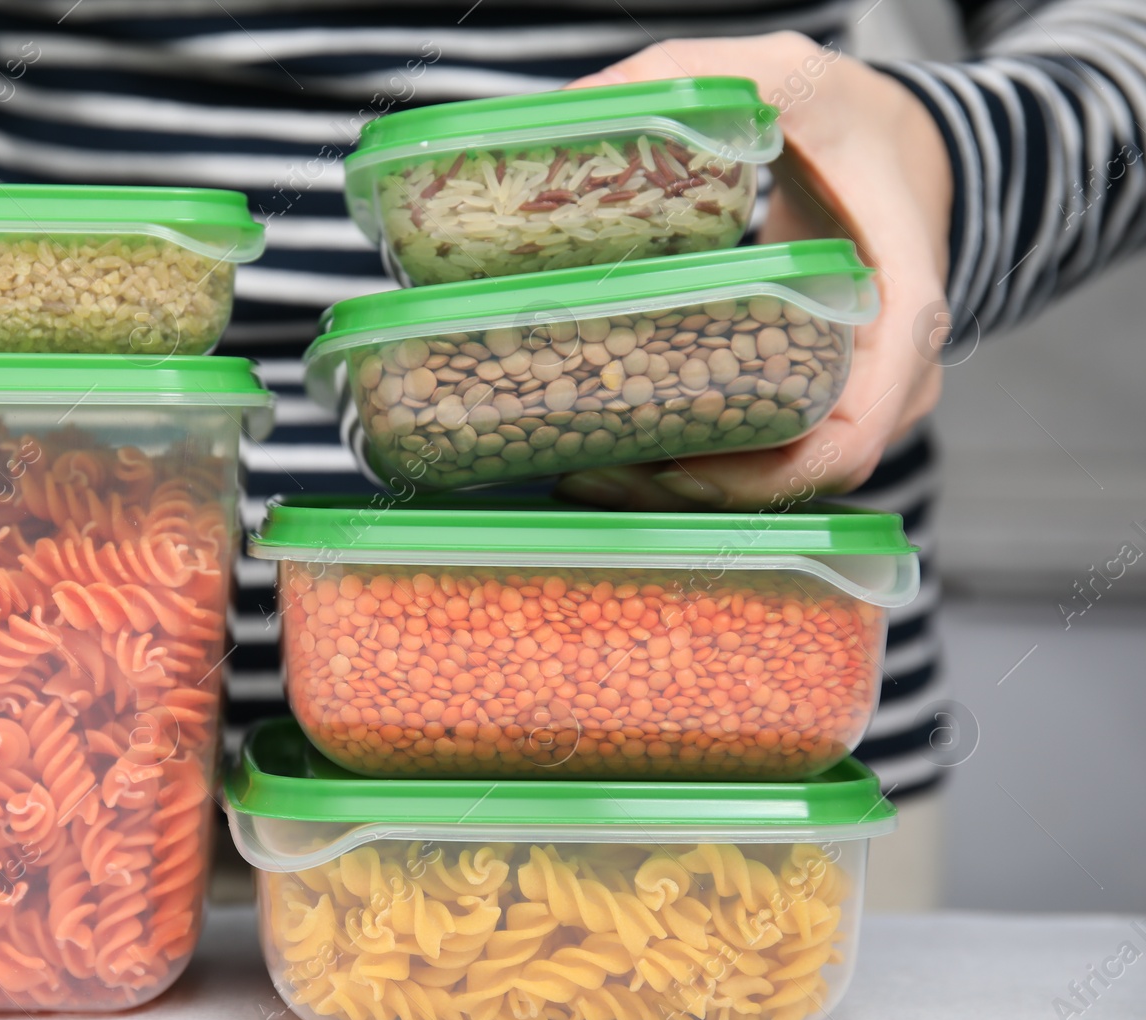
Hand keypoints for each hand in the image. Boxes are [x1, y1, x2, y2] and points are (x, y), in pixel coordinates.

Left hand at [557, 32, 951, 509]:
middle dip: (704, 490)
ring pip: (789, 478)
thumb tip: (572, 112)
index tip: (678, 465)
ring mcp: (869, 397)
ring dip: (695, 490)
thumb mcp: (787, 74)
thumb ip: (690, 78)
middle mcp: (896, 371)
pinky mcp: (831, 403)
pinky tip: (625, 453)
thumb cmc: (849, 118)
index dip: (778, 466)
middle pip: (809, 469)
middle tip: (597, 474)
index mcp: (900, 301)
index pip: (862, 420)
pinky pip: (776, 458)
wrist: (901, 147)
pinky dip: (706, 466)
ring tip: (590, 472)